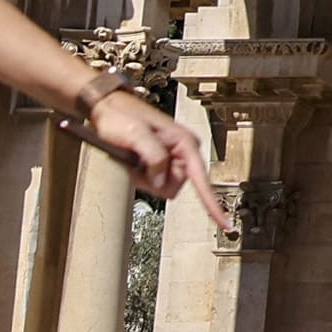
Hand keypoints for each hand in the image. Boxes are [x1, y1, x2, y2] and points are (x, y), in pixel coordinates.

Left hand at [82, 90, 230, 238]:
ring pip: (164, 187)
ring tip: (134, 158)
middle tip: (139, 162)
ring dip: (145, 179)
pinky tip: (134, 161)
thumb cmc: (120, 115)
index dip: (212, 204)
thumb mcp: (136, 134)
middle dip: (155, 181)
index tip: (225, 223)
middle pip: (177, 187)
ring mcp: (173, 157)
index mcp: (184, 142)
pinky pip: (154, 182)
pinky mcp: (161, 161)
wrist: (107, 108)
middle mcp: (183, 151)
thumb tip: (162, 180)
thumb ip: (154, 158)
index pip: (202, 180)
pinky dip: (141, 176)